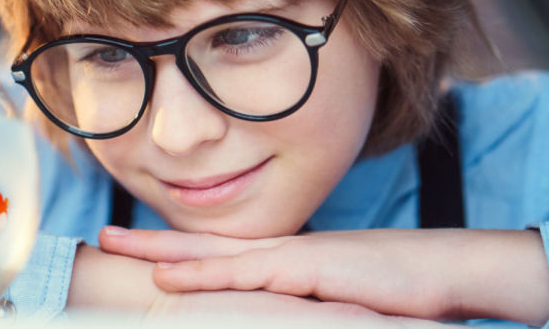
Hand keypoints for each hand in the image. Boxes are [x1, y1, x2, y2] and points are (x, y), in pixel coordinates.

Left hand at [68, 245, 447, 326]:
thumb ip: (299, 302)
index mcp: (283, 259)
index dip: (174, 250)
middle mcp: (279, 251)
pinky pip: (245, 274)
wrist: (446, 271)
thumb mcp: (334, 300)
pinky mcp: (307, 269)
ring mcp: (291, 257)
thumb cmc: (397, 289)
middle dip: (149, 242)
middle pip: (201, 245)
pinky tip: (170, 280)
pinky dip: (203, 275)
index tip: (133, 248)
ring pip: (211, 253)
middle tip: (102, 236)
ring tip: (114, 245)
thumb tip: (274, 312)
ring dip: (161, 252)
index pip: (216, 252)